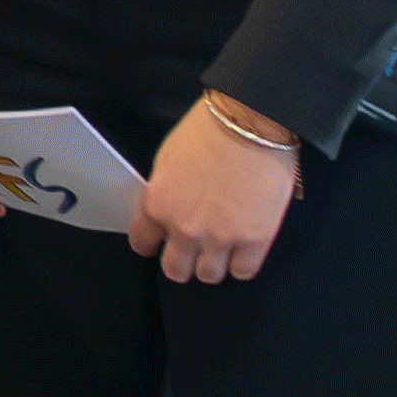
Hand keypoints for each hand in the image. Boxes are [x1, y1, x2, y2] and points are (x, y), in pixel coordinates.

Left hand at [131, 96, 299, 283]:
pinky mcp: (254, 238)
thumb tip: (168, 205)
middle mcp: (184, 226)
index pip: (142, 242)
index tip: (158, 244)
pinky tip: (244, 251)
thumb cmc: (211, 129)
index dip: (151, 244)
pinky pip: (243, 271)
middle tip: (193, 252)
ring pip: (209, 275)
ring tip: (221, 251)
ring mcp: (219, 236)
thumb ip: (165, 190)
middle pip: (175, 269)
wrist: (251, 121)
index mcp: (157, 204)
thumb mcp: (169, 158)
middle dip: (182, 263)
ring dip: (213, 265)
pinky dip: (242, 264)